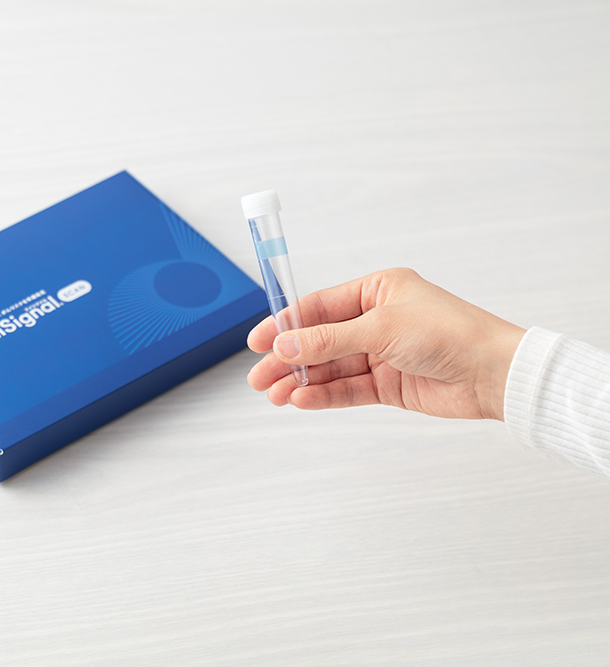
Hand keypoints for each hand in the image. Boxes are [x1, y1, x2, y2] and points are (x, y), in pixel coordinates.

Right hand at [247, 268, 526, 420]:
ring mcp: (381, 353)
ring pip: (329, 368)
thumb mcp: (380, 329)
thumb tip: (285, 346)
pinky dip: (323, 395)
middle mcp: (376, 320)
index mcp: (377, 290)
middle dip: (288, 360)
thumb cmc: (451, 333)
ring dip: (301, 381)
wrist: (494, 374)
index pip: (318, 307)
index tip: (257, 342)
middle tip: (259, 377)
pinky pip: (346, 388)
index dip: (285, 325)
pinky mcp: (388, 384)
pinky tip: (302, 400)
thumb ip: (328, 340)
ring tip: (274, 395)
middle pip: (319, 340)